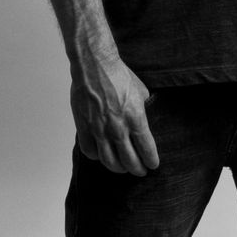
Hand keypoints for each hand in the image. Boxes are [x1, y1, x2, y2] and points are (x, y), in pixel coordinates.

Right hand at [71, 54, 157, 175]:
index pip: (147, 149)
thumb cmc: (119, 75)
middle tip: (141, 171)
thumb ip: (143, 110)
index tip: (153, 165)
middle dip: (137, 170)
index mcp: (136, 118)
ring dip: (118, 168)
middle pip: (129, 161)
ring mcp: (99, 129)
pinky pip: (89, 151)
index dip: (151, 161)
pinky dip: (96, 157)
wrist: (94, 65)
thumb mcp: (141, 92)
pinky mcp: (83, 127)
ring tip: (122, 168)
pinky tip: (101, 155)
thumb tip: (144, 120)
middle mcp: (118, 128)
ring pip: (109, 161)